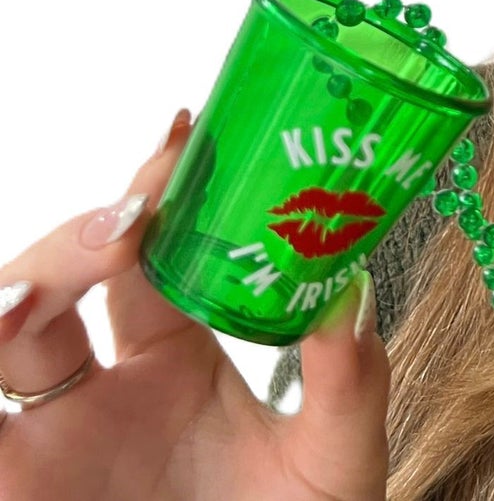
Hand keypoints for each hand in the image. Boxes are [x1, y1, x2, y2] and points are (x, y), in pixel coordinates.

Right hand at [0, 109, 389, 499]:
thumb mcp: (336, 468)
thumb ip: (351, 388)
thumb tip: (353, 294)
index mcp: (178, 357)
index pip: (155, 250)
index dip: (157, 189)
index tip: (181, 134)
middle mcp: (100, 386)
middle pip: (63, 274)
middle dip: (88, 230)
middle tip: (139, 212)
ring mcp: (46, 441)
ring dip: (22, 286)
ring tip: (65, 281)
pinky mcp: (11, 491)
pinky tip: (4, 330)